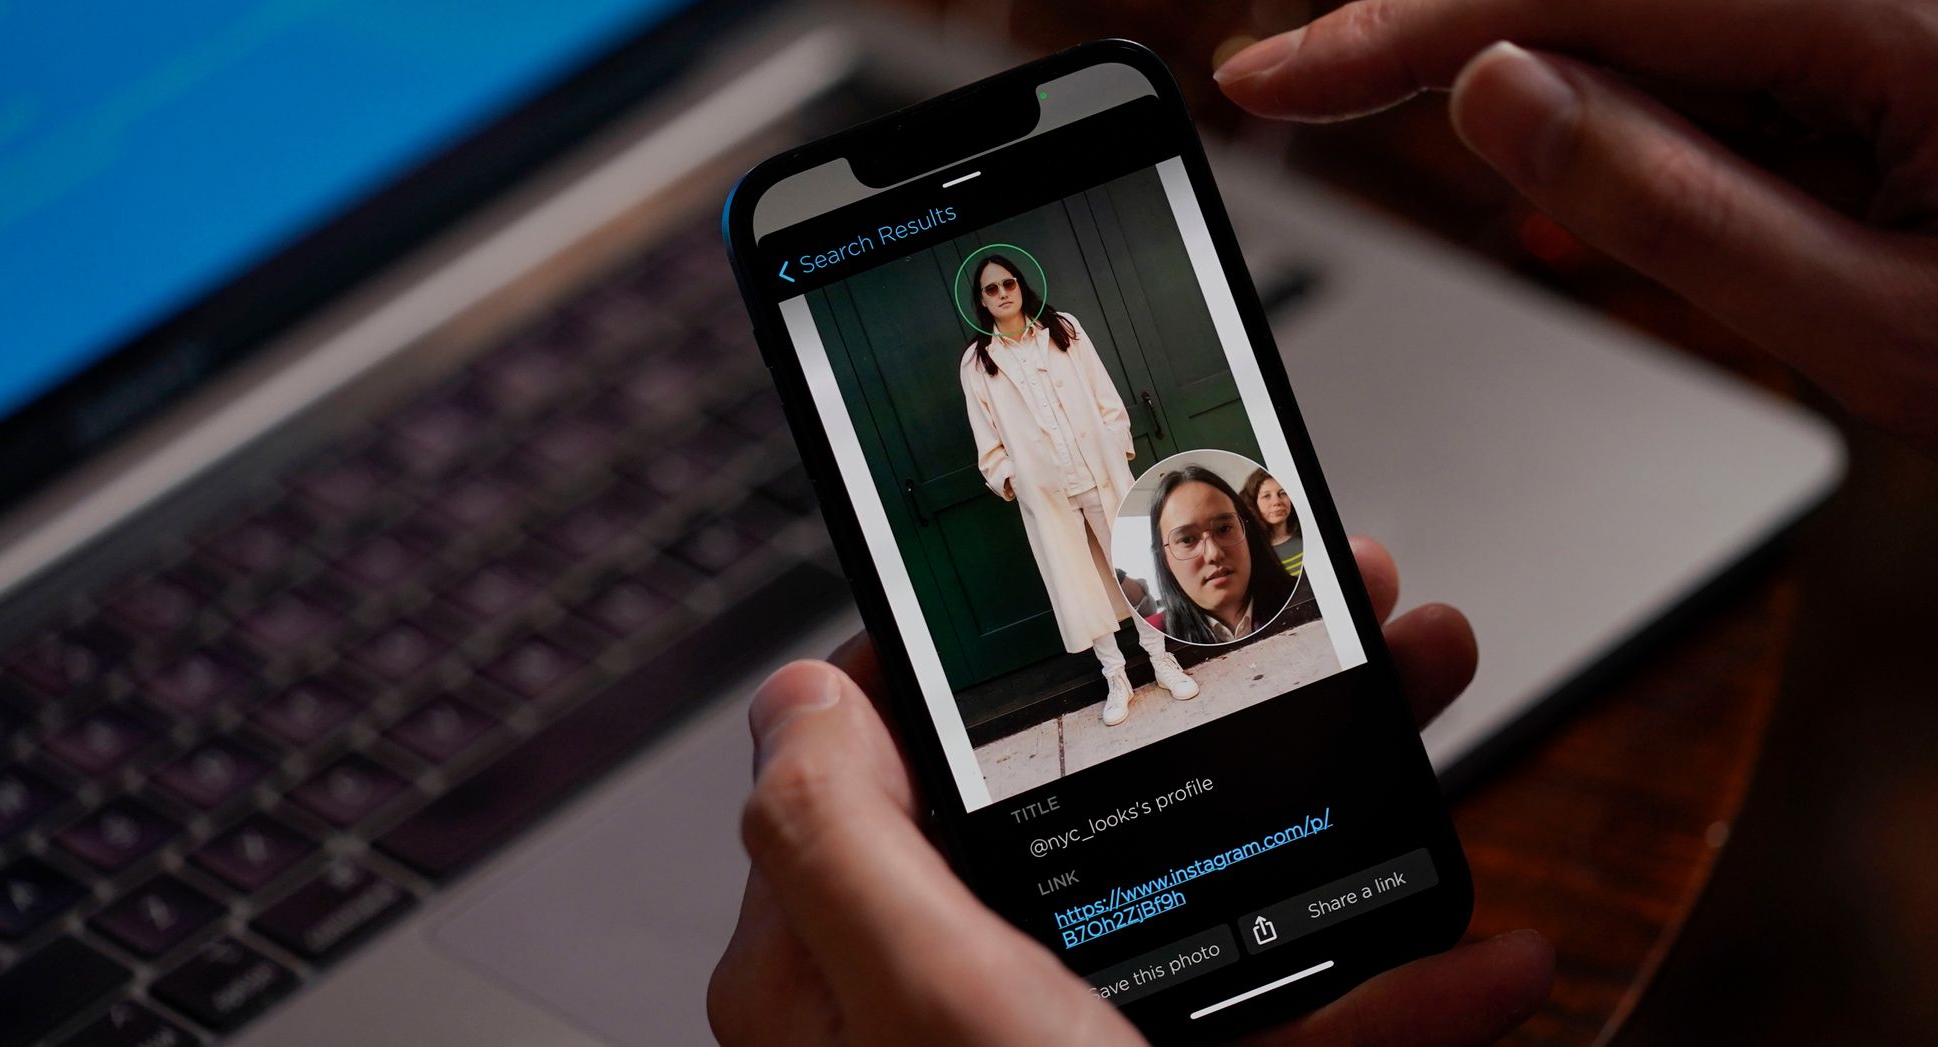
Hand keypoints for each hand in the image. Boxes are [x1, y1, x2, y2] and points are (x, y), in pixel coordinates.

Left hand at [708, 536, 1552, 1045]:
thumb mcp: (933, 1015)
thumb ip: (836, 846)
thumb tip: (791, 698)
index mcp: (844, 975)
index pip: (874, 767)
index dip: (974, 659)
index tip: (1075, 581)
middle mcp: (948, 1018)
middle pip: (1068, 808)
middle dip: (1202, 704)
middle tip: (1304, 622)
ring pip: (1197, 901)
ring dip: (1329, 806)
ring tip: (1418, 705)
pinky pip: (1289, 1043)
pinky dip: (1394, 1001)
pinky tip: (1486, 968)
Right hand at [1216, 0, 1937, 451]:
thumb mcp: (1869, 324)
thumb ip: (1670, 208)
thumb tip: (1494, 94)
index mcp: (1890, 13)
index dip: (1401, 26)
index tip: (1275, 75)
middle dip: (1432, 30)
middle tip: (1304, 93)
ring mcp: (1857, 2)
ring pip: (1628, 8)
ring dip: (1525, 78)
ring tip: (1465, 159)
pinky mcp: (1855, 29)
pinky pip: (1694, 39)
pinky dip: (1607, 99)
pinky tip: (1565, 156)